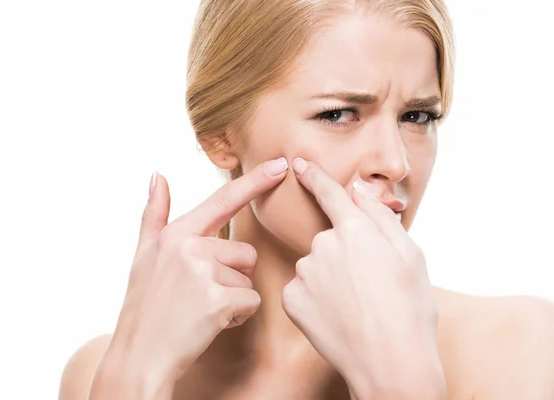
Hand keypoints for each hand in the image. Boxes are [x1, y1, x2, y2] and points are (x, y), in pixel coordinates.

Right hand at [92, 157, 287, 398]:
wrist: (139, 356)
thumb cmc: (144, 306)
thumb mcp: (143, 255)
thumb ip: (154, 214)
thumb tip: (157, 175)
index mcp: (177, 233)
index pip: (223, 201)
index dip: (255, 182)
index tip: (281, 165)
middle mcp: (190, 247)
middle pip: (245, 252)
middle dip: (233, 275)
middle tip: (201, 295)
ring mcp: (204, 273)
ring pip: (249, 278)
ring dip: (235, 297)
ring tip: (203, 309)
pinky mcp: (218, 300)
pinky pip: (251, 302)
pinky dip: (238, 316)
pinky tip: (211, 323)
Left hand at [281, 158, 444, 399]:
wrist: (390, 363)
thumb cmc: (410, 309)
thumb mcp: (411, 256)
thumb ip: (381, 218)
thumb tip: (360, 192)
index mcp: (356, 229)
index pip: (330, 194)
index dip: (314, 176)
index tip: (298, 164)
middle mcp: (324, 244)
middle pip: (329, 238)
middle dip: (344, 253)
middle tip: (369, 285)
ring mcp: (304, 273)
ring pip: (315, 265)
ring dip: (329, 278)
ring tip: (355, 305)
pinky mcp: (290, 298)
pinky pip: (301, 289)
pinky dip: (315, 299)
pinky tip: (335, 316)